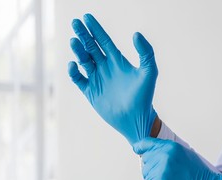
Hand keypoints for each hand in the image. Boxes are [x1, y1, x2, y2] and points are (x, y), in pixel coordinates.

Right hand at [68, 14, 157, 144]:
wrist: (136, 119)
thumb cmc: (144, 96)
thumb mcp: (149, 72)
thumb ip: (146, 52)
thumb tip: (136, 33)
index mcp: (117, 61)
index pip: (103, 41)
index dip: (95, 29)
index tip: (86, 17)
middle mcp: (105, 68)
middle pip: (90, 47)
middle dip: (83, 35)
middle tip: (75, 23)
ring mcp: (97, 79)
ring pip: (83, 61)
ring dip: (78, 51)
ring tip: (74, 41)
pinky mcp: (91, 92)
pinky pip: (79, 79)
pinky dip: (74, 72)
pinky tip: (73, 64)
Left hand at [133, 138, 221, 179]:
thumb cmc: (197, 173)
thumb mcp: (183, 153)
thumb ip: (165, 150)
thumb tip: (149, 151)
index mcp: (169, 147)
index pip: (145, 143)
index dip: (141, 148)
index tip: (138, 151)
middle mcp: (163, 158)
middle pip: (145, 161)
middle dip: (152, 166)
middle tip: (167, 173)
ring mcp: (160, 174)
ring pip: (146, 175)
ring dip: (154, 179)